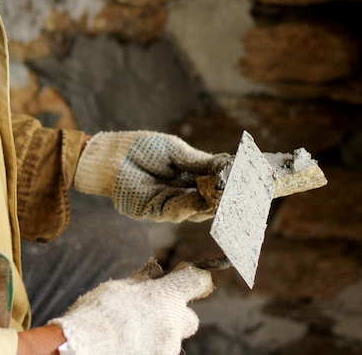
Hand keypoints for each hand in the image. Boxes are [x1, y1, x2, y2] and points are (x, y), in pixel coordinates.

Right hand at [49, 258, 213, 354]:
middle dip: (176, 316)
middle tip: (154, 315)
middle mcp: (172, 322)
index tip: (188, 280)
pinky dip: (149, 348)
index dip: (192, 280)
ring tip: (132, 333)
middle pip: (190, 319)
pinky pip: (160, 352)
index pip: (195, 282)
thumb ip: (143, 281)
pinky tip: (130, 345)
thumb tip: (155, 272)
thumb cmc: (98, 313)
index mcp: (165, 297)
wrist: (85, 345)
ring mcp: (169, 346)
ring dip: (158, 334)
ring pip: (172, 338)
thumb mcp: (120, 288)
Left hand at [73, 131, 231, 221]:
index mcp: (188, 179)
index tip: (251, 183)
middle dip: (226, 199)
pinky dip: (192, 205)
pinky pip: (176, 211)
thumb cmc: (141, 148)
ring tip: (228, 195)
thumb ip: (200, 162)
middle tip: (246, 194)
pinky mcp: (153, 212)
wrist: (110, 154)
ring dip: (212, 204)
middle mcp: (181, 195)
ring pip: (196, 210)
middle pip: (209, 203)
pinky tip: (204, 199)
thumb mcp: (176, 152)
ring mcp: (168, 205)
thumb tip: (230, 166)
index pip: (214, 187)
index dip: (231, 187)